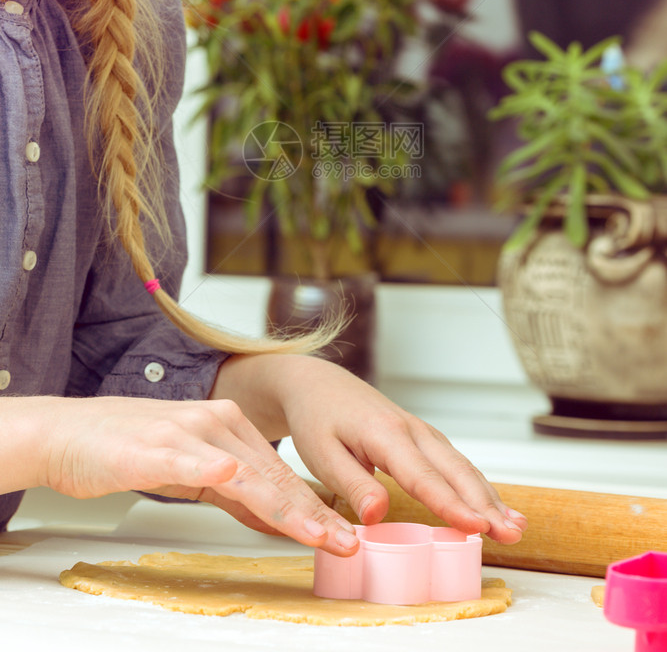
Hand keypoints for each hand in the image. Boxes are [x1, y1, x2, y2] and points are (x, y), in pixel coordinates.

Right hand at [33, 395, 358, 553]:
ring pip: (246, 474)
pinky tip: (231, 475)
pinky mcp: (155, 446)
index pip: (281, 474)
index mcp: (228, 425)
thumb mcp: (192, 472)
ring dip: (283, 506)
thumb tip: (275, 519)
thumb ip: (234, 492)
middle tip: (346, 543)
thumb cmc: (128, 451)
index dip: (313, 507)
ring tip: (314, 532)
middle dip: (312, 514)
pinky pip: (191, 459)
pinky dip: (214, 467)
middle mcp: (216, 423)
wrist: (70, 433)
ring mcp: (188, 432)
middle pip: (273, 476)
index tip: (343, 535)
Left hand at [217, 355, 526, 544]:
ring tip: (516, 528)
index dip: (451, 504)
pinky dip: (478, 487)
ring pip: (461, 467)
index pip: (422, 476)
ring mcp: (421, 432)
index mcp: (385, 434)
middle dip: (486, 504)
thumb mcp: (321, 454)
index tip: (477, 527)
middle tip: (512, 535)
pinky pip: (455, 464)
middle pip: (454, 471)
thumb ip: (352, 484)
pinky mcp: (423, 439)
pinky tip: (495, 508)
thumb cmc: (317, 419)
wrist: (317, 384)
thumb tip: (377, 517)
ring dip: (490, 497)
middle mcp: (411, 430)